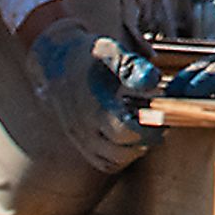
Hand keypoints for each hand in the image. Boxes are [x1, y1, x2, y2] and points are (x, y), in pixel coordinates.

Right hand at [27, 26, 160, 172]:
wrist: (55, 62)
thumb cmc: (89, 56)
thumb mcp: (110, 52)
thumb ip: (131, 66)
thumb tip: (153, 80)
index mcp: (93, 107)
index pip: (125, 131)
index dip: (148, 126)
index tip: (159, 112)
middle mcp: (84, 128)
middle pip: (121, 152)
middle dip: (145, 140)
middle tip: (157, 122)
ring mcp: (80, 138)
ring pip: (113, 161)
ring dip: (134, 151)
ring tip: (145, 129)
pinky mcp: (80, 142)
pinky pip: (103, 162)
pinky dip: (122, 157)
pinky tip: (131, 137)